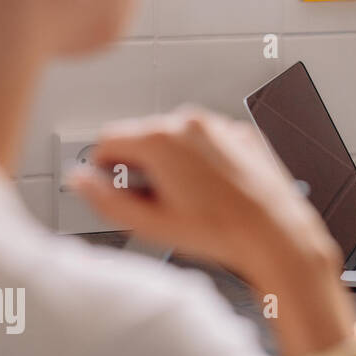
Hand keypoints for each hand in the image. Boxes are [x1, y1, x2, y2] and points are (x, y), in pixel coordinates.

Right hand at [68, 106, 339, 291]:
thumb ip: (104, 200)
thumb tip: (80, 182)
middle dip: (140, 165)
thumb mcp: (149, 224)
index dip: (105, 167)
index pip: (107, 139)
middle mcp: (189, 123)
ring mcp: (219, 126)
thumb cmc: (221, 231)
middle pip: (142, 136)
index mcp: (160, 139)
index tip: (113, 185)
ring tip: (186, 197)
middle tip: (154, 200)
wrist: (275, 232)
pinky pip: (208, 140)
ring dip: (171, 161)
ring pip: (176, 137)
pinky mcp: (241, 133)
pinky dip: (202, 158)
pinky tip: (212, 188)